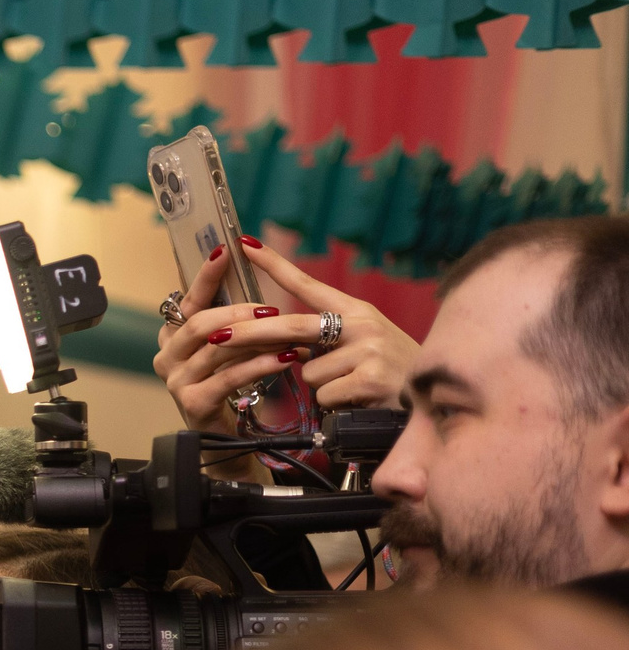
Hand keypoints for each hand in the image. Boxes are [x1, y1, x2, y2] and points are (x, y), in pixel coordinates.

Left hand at [153, 239, 417, 425]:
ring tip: (352, 388)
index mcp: (356, 312)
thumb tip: (280, 343)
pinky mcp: (369, 379)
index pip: (309, 285)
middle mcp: (363, 324)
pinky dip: (334, 405)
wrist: (432, 403)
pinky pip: (323, 394)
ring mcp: (367, 350)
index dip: (276, 264)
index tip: (244, 244)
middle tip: (217, 337)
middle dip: (249, 335)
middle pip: (291, 326)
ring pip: (308, 372)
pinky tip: (358, 401)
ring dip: (321, 386)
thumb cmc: (389, 376)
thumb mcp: (361, 347)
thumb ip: (325, 340)